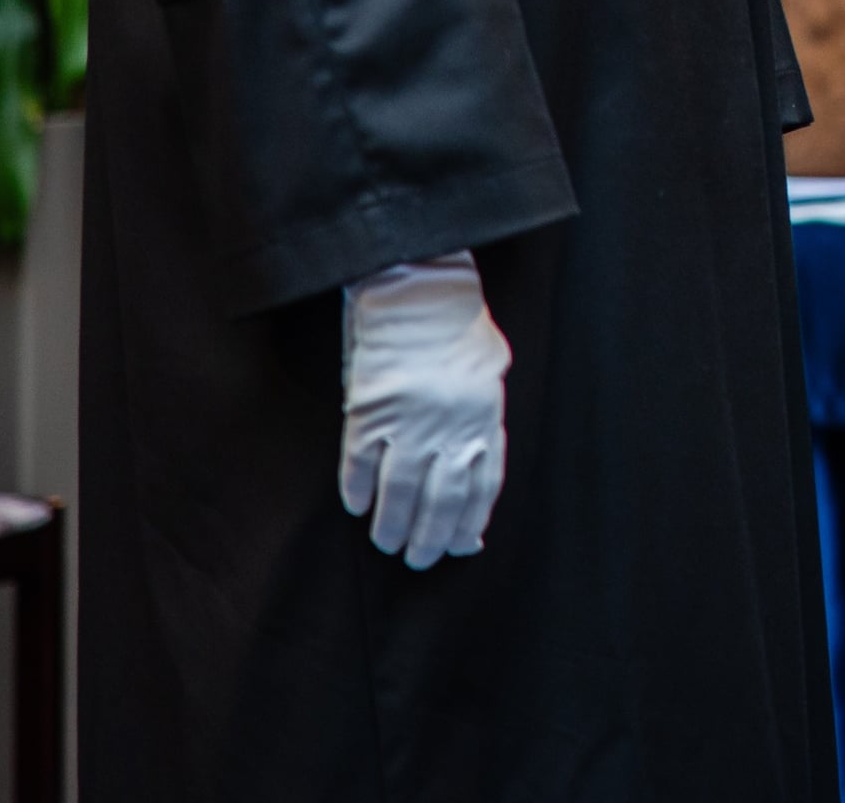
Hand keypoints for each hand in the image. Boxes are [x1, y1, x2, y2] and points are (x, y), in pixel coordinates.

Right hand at [341, 253, 511, 567]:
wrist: (418, 284)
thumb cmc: (457, 326)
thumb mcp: (488, 370)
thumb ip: (484, 417)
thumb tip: (478, 464)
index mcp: (483, 416)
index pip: (482, 485)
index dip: (470, 520)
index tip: (462, 546)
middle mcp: (450, 426)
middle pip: (441, 499)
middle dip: (431, 536)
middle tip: (419, 560)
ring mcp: (408, 420)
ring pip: (400, 490)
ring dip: (393, 524)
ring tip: (387, 544)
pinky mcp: (369, 409)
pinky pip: (360, 462)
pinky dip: (357, 489)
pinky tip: (355, 507)